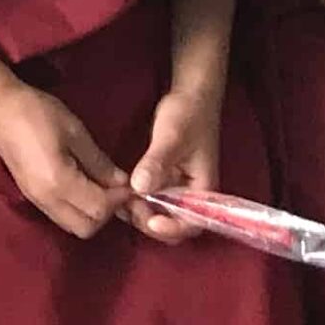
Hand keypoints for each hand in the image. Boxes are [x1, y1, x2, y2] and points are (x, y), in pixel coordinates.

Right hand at [0, 82, 130, 238]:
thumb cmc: (38, 113)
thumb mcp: (76, 132)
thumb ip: (100, 162)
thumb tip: (124, 183)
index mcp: (59, 182)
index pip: (99, 209)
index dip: (120, 199)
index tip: (130, 183)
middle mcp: (47, 200)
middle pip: (87, 228)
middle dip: (107, 212)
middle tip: (114, 187)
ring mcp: (36, 200)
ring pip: (73, 225)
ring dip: (92, 213)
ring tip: (100, 186)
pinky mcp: (31, 196)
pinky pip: (61, 216)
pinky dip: (78, 209)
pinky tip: (83, 185)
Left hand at [125, 86, 225, 243]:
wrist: (191, 96)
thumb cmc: (188, 114)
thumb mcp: (172, 136)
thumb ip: (157, 162)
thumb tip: (140, 188)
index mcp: (204, 188)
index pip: (193, 223)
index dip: (172, 228)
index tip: (150, 220)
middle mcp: (192, 194)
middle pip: (173, 223)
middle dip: (150, 220)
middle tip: (127, 206)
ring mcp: (178, 188)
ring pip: (159, 213)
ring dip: (140, 212)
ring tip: (120, 198)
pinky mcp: (165, 181)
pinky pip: (152, 199)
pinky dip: (137, 200)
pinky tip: (120, 191)